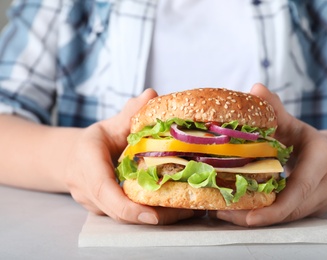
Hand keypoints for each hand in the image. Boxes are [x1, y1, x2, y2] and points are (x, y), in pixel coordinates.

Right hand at [64, 89, 194, 223]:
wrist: (73, 158)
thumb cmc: (96, 140)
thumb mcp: (111, 124)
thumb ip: (130, 113)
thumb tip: (152, 94)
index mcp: (85, 161)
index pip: (103, 188)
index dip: (127, 205)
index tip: (153, 214)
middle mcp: (85, 187)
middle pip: (117, 211)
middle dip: (152, 216)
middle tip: (187, 212)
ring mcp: (92, 203)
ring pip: (123, 218)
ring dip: (156, 217)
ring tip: (188, 211)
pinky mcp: (102, 211)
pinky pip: (126, 217)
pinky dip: (150, 215)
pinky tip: (175, 210)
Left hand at [214, 83, 326, 226]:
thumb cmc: (303, 137)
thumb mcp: (290, 122)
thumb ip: (274, 109)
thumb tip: (255, 88)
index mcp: (324, 159)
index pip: (299, 188)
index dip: (275, 207)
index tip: (248, 217)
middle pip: (293, 209)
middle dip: (258, 217)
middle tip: (225, 214)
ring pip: (291, 217)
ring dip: (260, 219)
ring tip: (228, 214)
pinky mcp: (318, 209)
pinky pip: (291, 217)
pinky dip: (268, 217)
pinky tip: (243, 212)